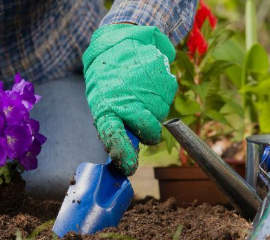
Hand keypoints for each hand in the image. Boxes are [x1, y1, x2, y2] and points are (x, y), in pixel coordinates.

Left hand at [83, 24, 177, 175]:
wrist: (119, 43)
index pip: (114, 136)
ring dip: (153, 112)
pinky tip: (148, 85)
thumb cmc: (107, 80)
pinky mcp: (165, 81)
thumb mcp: (101, 101)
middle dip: (149, 134)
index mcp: (106, 108)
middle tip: (143, 125)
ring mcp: (149, 91)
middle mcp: (128, 101)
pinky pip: (168, 100)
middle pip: (149, 131)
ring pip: (160, 117)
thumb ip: (113, 123)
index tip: (129, 166)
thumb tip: (127, 150)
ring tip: (139, 93)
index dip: (123, 153)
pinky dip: (160, 97)